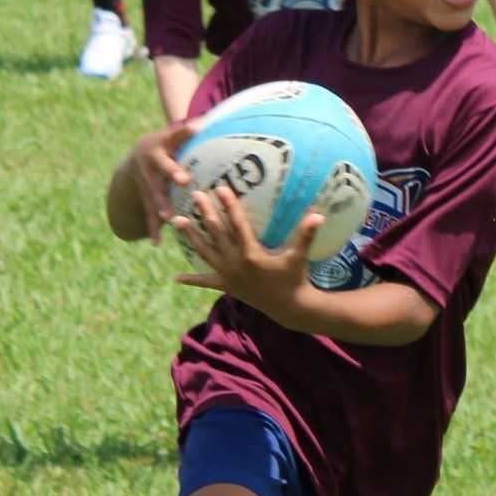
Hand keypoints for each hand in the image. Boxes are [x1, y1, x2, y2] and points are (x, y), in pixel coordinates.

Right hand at [130, 118, 198, 244]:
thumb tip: (219, 116)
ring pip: (154, 193)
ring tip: (169, 217)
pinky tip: (157, 242)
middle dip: (172, 172)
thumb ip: (194, 129)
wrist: (137, 155)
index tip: (196, 127)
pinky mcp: (144, 196)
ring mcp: (145, 180)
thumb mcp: (176, 134)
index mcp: (163, 143)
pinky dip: (152, 228)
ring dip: (161, 205)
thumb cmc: (169, 144)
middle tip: (184, 179)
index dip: (186, 131)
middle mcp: (152, 161)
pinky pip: (148, 213)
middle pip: (162, 167)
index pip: (177, 135)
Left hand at [171, 185, 322, 319]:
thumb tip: (319, 215)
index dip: (230, 205)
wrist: (288, 307)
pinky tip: (176, 279)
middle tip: (196, 195)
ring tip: (176, 220)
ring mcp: (227, 275)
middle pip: (217, 233)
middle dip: (206, 213)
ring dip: (191, 236)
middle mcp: (235, 263)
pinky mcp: (226, 286)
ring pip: (205, 252)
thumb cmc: (294, 279)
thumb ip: (306, 235)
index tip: (221, 188)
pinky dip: (192, 280)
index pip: (237, 224)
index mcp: (251, 254)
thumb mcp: (299, 257)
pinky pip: (206, 282)